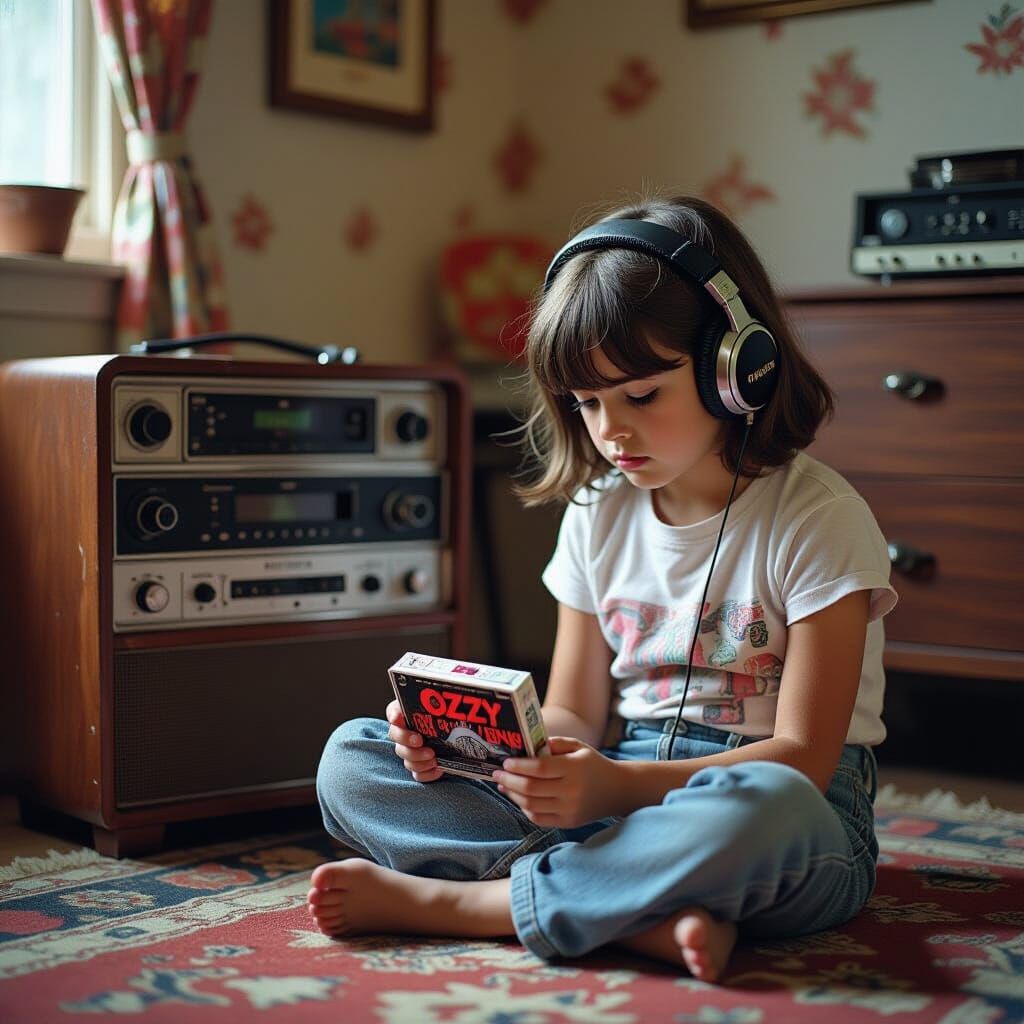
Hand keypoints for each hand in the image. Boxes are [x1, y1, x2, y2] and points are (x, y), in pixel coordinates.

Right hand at [386, 698, 442, 783]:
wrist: (463, 738)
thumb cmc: (450, 720)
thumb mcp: (446, 707)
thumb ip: (442, 700)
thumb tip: (449, 693)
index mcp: (408, 715)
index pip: (393, 711)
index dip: (393, 714)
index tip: (397, 717)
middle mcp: (406, 733)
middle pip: (395, 736)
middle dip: (406, 739)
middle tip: (419, 741)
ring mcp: (411, 752)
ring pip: (406, 757)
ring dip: (418, 760)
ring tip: (434, 758)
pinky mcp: (420, 767)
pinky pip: (417, 774)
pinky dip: (427, 773)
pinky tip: (438, 769)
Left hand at [492, 736, 623, 827]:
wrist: (618, 790)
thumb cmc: (593, 764)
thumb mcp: (577, 746)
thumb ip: (553, 744)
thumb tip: (526, 748)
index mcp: (573, 769)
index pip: (539, 768)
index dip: (518, 766)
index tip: (505, 762)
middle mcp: (571, 791)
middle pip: (530, 789)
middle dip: (509, 781)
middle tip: (496, 773)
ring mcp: (569, 809)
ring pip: (531, 806)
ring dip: (513, 795)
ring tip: (504, 785)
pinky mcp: (568, 822)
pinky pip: (539, 819)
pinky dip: (525, 809)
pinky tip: (519, 799)